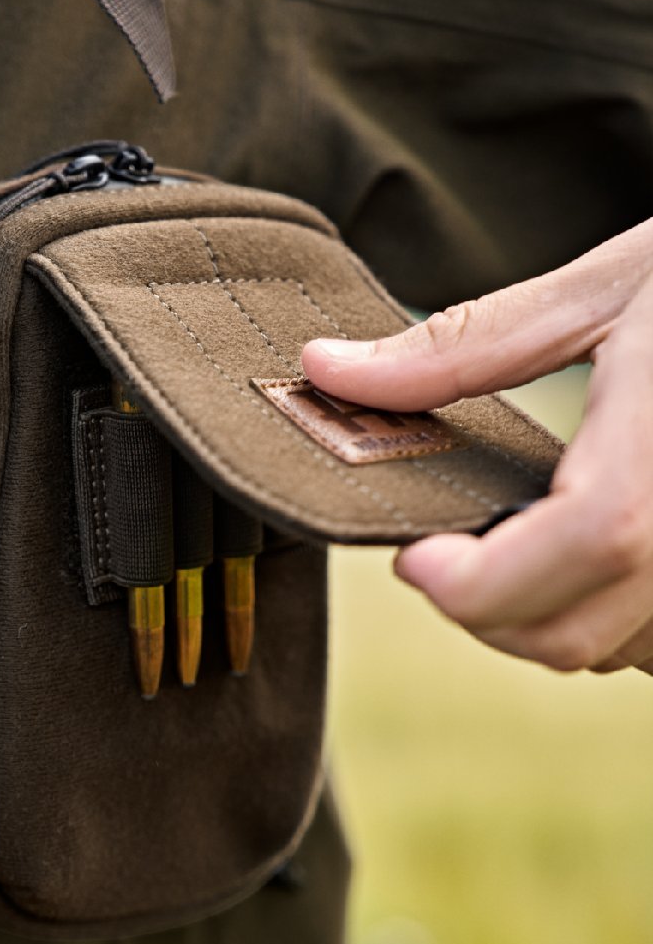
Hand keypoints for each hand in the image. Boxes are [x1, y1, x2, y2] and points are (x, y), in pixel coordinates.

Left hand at [302, 219, 652, 676]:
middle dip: (483, 612)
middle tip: (445, 553)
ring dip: (545, 618)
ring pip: (618, 652)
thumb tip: (326, 372)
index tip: (413, 560)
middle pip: (572, 634)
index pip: (563, 558)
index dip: (474, 582)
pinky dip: (612, 620)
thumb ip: (462, 347)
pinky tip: (594, 558)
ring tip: (520, 544)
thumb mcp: (603, 291)